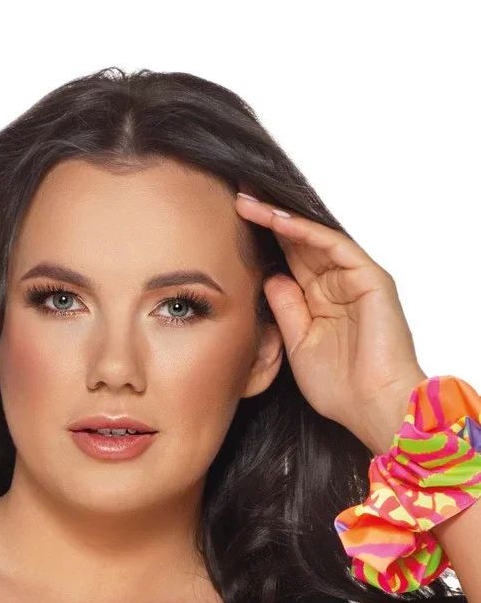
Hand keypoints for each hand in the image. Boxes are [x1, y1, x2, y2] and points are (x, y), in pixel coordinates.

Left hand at [235, 192, 427, 453]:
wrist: (372, 407)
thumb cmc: (340, 387)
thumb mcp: (297, 344)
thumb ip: (285, 309)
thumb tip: (269, 277)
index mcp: (319, 301)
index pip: (287, 261)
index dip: (261, 242)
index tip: (229, 225)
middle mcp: (337, 285)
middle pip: (298, 243)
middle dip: (267, 220)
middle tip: (235, 195)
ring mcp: (354, 279)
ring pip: (313, 239)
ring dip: (280, 219)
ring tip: (248, 202)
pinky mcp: (370, 279)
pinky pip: (334, 246)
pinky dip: (306, 232)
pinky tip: (278, 221)